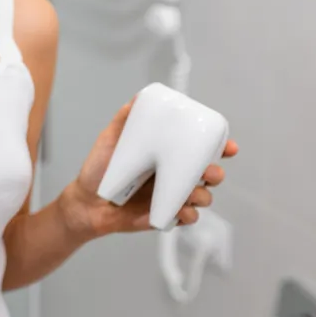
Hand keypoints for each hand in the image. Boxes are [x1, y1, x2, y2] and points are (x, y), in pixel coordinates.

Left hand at [58, 98, 238, 240]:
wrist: (86, 201)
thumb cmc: (99, 168)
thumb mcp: (110, 139)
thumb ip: (124, 119)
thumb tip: (138, 98)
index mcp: (167, 155)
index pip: (200, 149)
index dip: (220, 147)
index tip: (229, 147)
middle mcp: (174, 175)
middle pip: (210, 174)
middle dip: (216, 173)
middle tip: (207, 172)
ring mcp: (172, 197)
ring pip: (203, 196)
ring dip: (203, 195)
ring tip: (189, 194)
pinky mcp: (166, 216)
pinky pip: (188, 217)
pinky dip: (188, 214)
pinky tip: (180, 211)